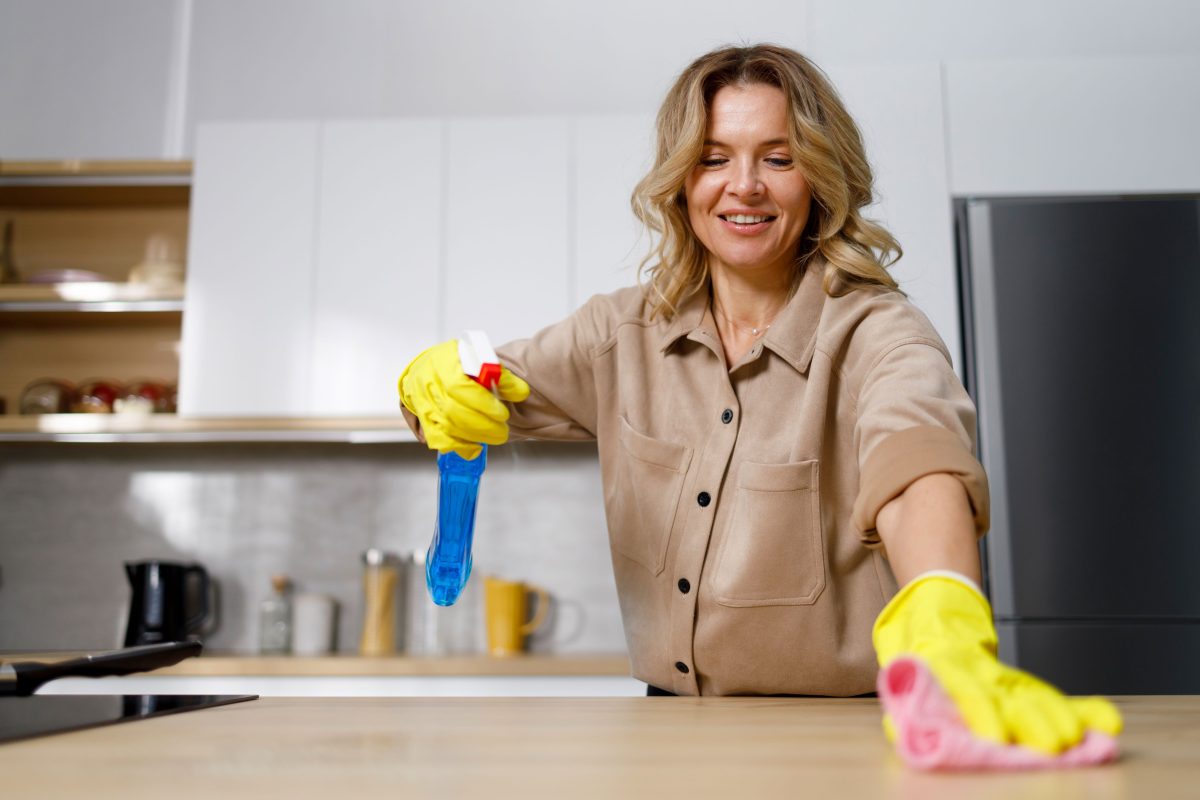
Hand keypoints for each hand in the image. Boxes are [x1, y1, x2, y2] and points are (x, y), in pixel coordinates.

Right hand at [398, 339, 530, 458]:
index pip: (460, 386)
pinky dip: (457, 445)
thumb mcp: (479, 359)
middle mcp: (428, 384)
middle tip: (502, 431)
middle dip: (482, 425)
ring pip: (446, 427)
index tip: (503, 413)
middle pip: (453, 411)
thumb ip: (499, 375)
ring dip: (474, 437)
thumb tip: (520, 392)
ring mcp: (422, 403)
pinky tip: (474, 448)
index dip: (483, 403)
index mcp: (444, 363)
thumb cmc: (456, 364)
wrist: (426, 368)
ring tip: (495, 436)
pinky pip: (438, 438)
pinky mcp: (422, 420)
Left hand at [873, 574, 1121, 754]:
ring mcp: (1001, 679)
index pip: (966, 690)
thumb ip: (902, 684)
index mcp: (946, 665)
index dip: (981, 712)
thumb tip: (897, 728)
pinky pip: (1050, 697)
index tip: (995, 736)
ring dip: (1055, 720)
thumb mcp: (898, 649)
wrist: (937, 605)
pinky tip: (1107, 724)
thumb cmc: (914, 641)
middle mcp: (980, 674)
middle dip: (1029, 722)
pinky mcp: (1017, 685)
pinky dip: (1080, 710)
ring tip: (1077, 740)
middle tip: (1053, 745)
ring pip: (1033, 699)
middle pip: (1009, 699)